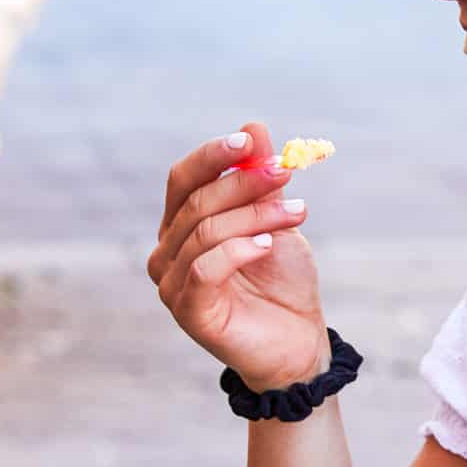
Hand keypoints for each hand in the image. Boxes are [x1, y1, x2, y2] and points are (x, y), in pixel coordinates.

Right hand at [148, 122, 331, 391]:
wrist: (298, 339)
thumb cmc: (282, 280)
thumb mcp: (276, 220)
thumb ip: (261, 180)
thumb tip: (254, 127)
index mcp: (182, 224)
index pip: (183, 179)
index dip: (213, 156)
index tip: (251, 142)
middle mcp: (168, 251)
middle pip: (197, 202)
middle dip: (245, 182)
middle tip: (286, 172)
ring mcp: (173, 283)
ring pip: (205, 232)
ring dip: (255, 216)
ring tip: (297, 214)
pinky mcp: (188, 311)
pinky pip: (205, 269)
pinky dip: (239, 250)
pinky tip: (268, 245)